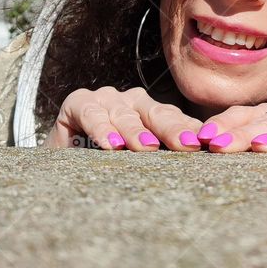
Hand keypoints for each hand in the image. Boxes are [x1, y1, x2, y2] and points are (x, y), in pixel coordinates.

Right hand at [43, 86, 202, 150]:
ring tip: (147, 148)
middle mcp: (131, 102)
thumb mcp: (136, 163)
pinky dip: (101, 128)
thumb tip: (200, 161)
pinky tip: (110, 144)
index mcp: (150, 113)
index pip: (174, 120)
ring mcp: (105, 99)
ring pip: (125, 114)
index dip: (190, 131)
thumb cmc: (104, 166)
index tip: (208, 145)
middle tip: (188, 145)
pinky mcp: (78, 102)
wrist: (58, 168)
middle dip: (173, 130)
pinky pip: (92, 114)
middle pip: (156, 114)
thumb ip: (162, 159)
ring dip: (136, 131)